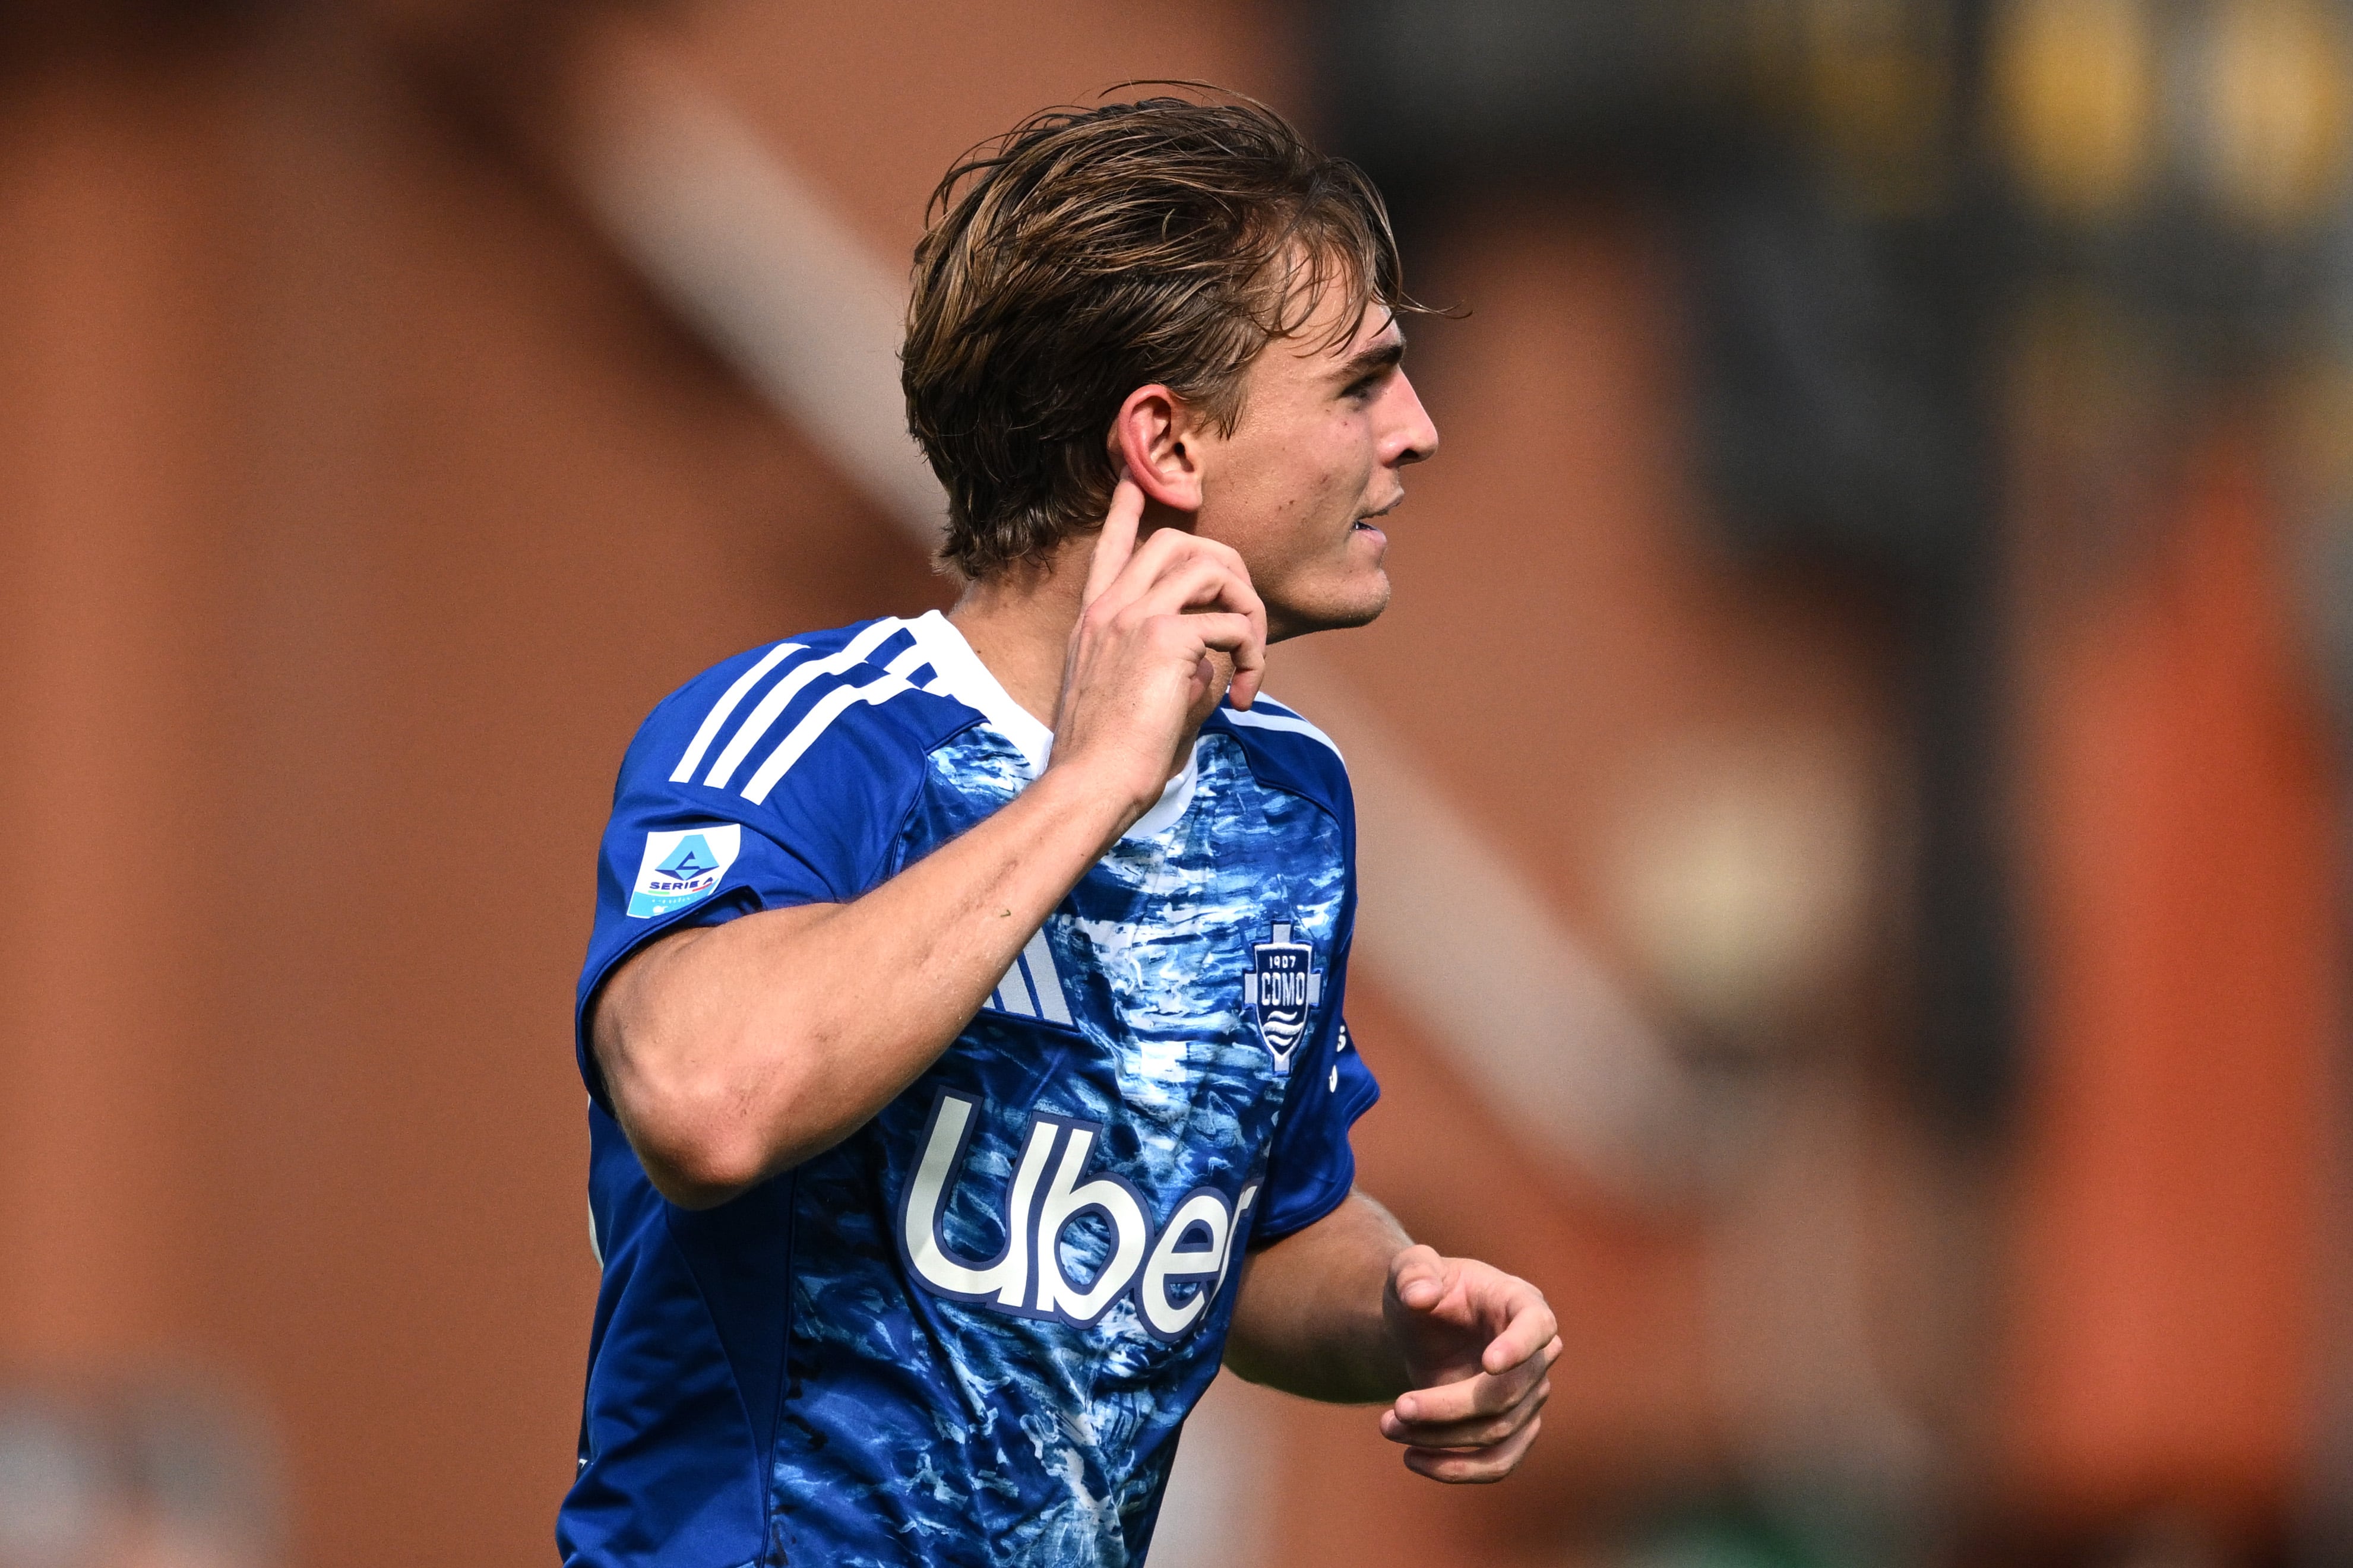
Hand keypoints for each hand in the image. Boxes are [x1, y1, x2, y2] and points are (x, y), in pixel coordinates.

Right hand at [1047, 473, 1267, 820]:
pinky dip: (1255, 657)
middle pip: (1178, 540)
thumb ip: (1165, 664)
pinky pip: (1235, 624)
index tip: (1137, 479)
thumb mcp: (1128, 697)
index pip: (1111, 547)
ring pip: (1214, 569)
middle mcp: (1110, 608)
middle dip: (1228, 567)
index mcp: (1093, 620)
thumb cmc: (1108, 759)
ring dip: (1250, 612)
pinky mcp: (1165, 639)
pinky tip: (1242, 698)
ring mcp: (1134, 617)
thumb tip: (1212, 660)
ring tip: (1252, 662)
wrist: (1089, 784)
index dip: (1128, 508)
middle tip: (1247, 621)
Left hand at [1376, 1245, 1559, 1482]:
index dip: (1519, 1347)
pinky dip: (1457, 1469)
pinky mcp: (1513, 1429)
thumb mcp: (1409, 1269)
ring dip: (1441, 1439)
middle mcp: (1536, 1353)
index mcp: (1520, 1303)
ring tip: (1388, 1427)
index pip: (1537, 1326)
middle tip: (1396, 1409)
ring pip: (1498, 1433)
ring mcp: (1529, 1395)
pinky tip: (1412, 1459)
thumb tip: (1420, 1295)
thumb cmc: (1422, 1287)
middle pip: (1505, 1394)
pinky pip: (1498, 1462)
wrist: (1421, 1325)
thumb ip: (1413, 1273)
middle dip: (1447, 1408)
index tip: (1489, 1364)